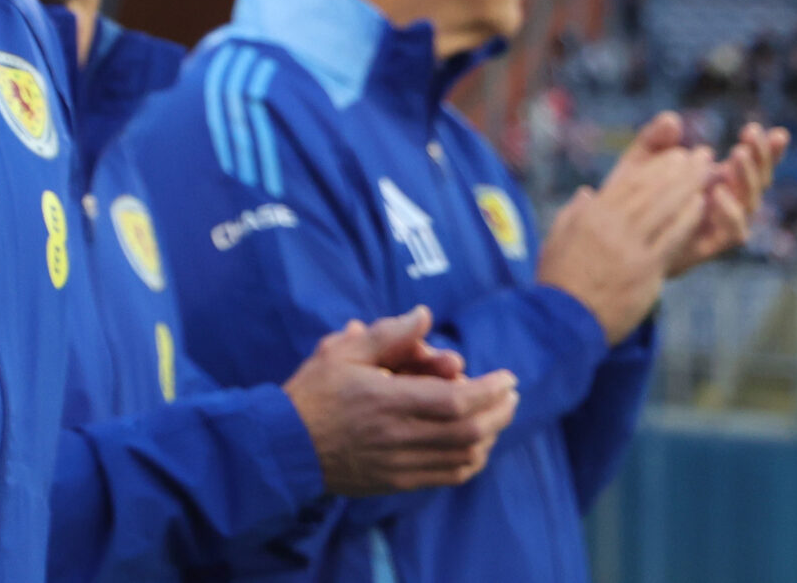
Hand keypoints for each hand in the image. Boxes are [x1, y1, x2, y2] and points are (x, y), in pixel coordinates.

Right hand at [283, 309, 518, 495]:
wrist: (286, 445)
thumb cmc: (313, 392)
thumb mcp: (340, 352)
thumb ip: (386, 335)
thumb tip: (425, 316)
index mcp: (385, 400)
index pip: (455, 400)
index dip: (489, 390)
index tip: (508, 378)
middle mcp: (398, 436)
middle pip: (470, 431)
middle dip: (500, 412)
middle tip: (510, 395)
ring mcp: (401, 464)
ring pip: (465, 456)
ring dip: (490, 436)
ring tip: (496, 416)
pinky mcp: (399, 482)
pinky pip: (449, 476)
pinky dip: (471, 459)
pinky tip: (474, 444)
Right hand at [537, 143, 710, 343]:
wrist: (564, 318)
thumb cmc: (559, 279)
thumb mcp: (558, 237)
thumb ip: (576, 212)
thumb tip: (588, 193)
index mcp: (591, 215)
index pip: (631, 181)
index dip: (658, 165)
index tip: (676, 154)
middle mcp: (611, 225)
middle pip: (653, 189)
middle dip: (681, 169)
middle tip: (702, 155)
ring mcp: (630, 246)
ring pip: (666, 208)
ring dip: (691, 187)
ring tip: (711, 174)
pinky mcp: (645, 268)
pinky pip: (672, 237)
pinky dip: (689, 218)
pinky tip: (703, 206)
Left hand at [615, 111, 789, 274]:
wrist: (614, 242)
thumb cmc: (629, 197)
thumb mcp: (639, 162)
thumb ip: (654, 140)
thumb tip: (672, 119)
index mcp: (716, 178)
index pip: (751, 162)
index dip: (765, 148)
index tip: (769, 130)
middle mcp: (725, 201)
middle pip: (758, 180)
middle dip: (761, 156)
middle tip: (752, 132)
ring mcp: (719, 224)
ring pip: (750, 203)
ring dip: (746, 178)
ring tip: (736, 154)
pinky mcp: (710, 245)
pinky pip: (734, 232)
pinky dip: (730, 212)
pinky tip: (718, 192)